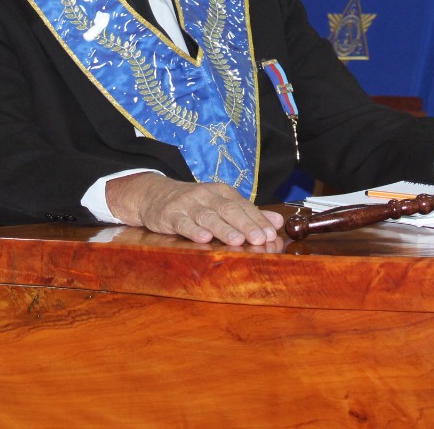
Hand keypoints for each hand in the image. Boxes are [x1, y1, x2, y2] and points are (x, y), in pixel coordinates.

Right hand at [105, 172, 283, 245]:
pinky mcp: (170, 215)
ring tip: (237, 241)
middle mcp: (206, 195)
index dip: (258, 220)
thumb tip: (278, 222)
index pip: (243, 206)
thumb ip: (249, 213)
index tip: (271, 234)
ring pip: (208, 217)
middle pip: (229, 210)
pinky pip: (183, 223)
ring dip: (224, 229)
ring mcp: (188, 205)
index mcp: (222, 192)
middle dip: (246, 225)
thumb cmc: (194, 204)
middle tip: (260, 239)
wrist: (155, 195)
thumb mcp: (221, 203)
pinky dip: (194, 230)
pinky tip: (204, 238)